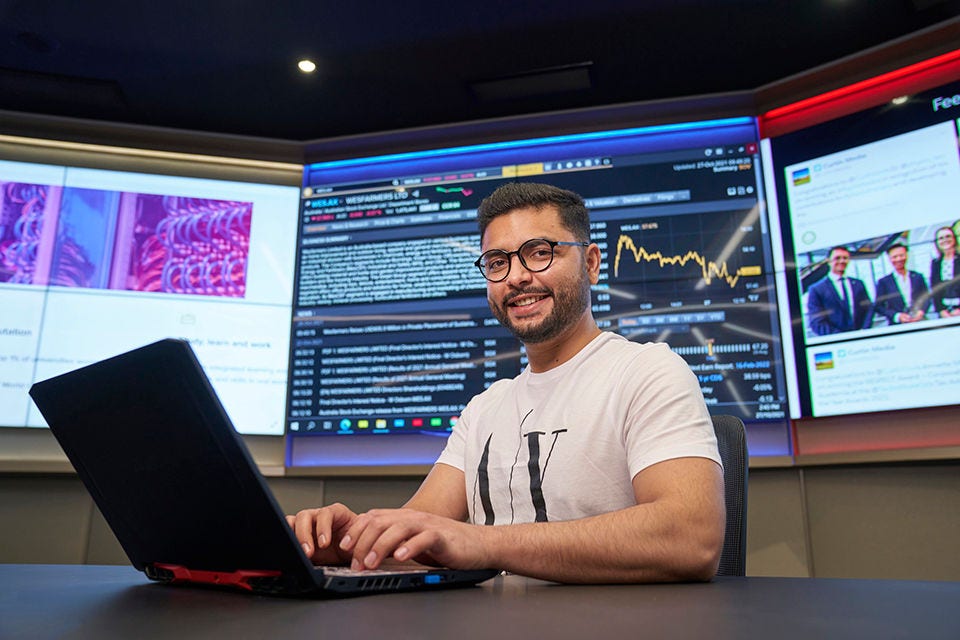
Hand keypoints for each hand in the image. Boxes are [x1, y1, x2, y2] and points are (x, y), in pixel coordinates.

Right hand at [286, 503, 357, 564]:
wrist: (351, 553)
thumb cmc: (356, 544)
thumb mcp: (359, 542)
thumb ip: (354, 541)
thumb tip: (351, 546)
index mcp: (336, 513)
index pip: (326, 513)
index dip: (323, 527)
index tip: (324, 543)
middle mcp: (319, 516)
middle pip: (305, 516)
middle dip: (305, 534)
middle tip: (308, 552)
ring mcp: (307, 525)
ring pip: (293, 521)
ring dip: (293, 536)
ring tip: (298, 553)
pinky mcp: (297, 535)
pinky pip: (286, 531)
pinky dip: (286, 539)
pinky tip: (290, 550)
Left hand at [339, 508, 491, 571]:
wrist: (478, 544)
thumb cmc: (445, 545)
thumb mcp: (412, 542)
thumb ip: (393, 543)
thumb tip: (367, 555)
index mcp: (403, 518)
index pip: (372, 517)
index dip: (355, 531)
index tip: (343, 548)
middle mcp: (413, 518)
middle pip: (380, 522)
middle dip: (363, 542)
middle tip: (356, 563)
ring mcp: (427, 525)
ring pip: (398, 528)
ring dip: (380, 546)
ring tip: (371, 563)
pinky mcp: (442, 536)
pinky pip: (423, 538)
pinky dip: (409, 547)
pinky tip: (400, 557)